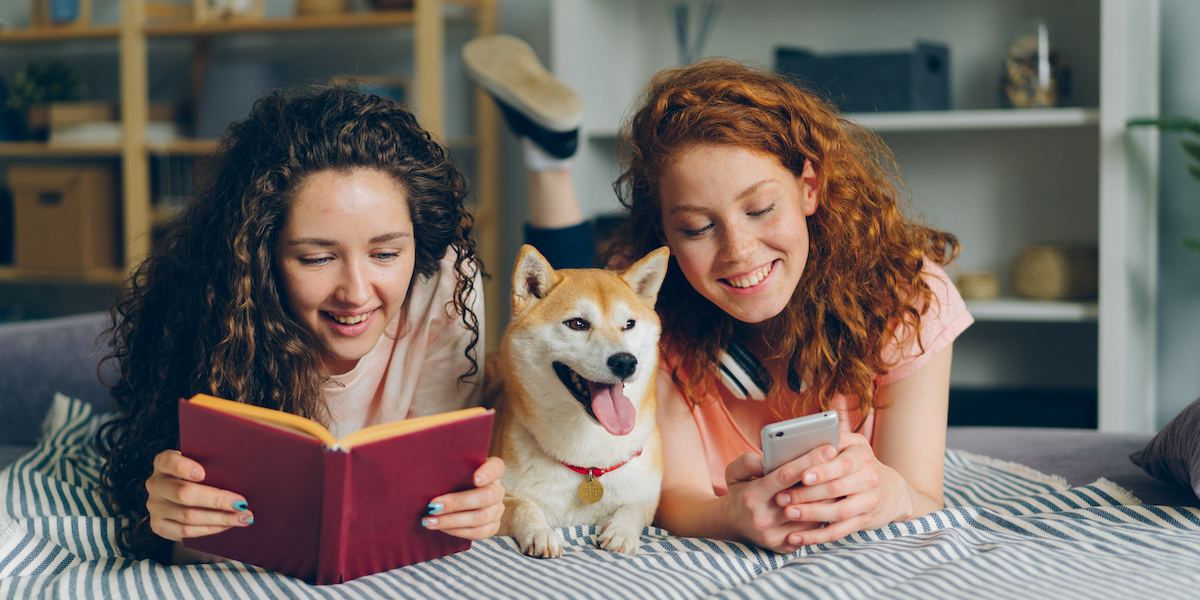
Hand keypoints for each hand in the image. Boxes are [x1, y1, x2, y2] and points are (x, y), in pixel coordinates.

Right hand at [145, 450, 251, 541]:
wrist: (180, 498)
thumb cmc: (199, 476)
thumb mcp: (201, 464)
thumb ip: (212, 465)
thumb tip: (243, 474)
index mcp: (163, 463)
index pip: (168, 461)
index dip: (184, 467)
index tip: (203, 473)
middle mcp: (155, 484)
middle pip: (184, 493)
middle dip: (217, 500)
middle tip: (241, 503)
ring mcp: (155, 506)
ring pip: (188, 515)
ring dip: (220, 518)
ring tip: (242, 517)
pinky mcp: (158, 525)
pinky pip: (185, 531)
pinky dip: (210, 529)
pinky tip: (228, 525)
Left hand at [422, 456, 505, 539]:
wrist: (464, 497)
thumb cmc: (456, 479)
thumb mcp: (456, 469)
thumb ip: (450, 468)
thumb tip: (426, 472)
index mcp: (493, 470)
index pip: (497, 467)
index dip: (488, 472)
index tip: (476, 478)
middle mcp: (498, 490)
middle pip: (486, 497)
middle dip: (457, 503)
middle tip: (433, 505)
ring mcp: (497, 510)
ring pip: (480, 518)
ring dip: (451, 521)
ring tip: (430, 521)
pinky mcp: (493, 526)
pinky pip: (478, 533)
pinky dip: (457, 531)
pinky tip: (441, 528)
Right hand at [722, 447, 834, 552]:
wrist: (735, 526)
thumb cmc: (740, 492)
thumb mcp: (734, 473)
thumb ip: (747, 461)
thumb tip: (766, 457)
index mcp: (752, 496)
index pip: (785, 476)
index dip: (809, 461)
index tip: (829, 448)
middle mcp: (764, 518)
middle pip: (805, 497)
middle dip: (827, 478)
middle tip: (845, 461)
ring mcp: (776, 535)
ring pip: (813, 515)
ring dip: (830, 496)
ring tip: (844, 478)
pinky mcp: (785, 547)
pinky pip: (812, 529)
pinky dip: (824, 513)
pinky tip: (833, 499)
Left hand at [772, 431, 915, 545]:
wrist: (892, 491)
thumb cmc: (860, 462)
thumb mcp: (853, 444)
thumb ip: (834, 438)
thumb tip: (806, 435)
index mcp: (863, 456)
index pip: (843, 464)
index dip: (824, 470)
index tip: (803, 475)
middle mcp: (870, 479)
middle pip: (836, 489)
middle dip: (807, 494)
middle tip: (782, 497)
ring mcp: (869, 503)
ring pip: (838, 512)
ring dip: (811, 514)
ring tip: (788, 513)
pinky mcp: (864, 522)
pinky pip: (839, 532)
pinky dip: (817, 537)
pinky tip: (797, 538)